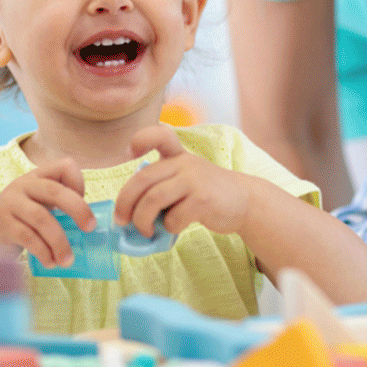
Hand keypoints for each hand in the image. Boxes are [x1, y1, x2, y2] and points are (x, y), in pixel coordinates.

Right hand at [0, 158, 92, 267]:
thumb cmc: (20, 219)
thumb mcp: (38, 203)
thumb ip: (59, 204)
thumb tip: (90, 223)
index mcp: (37, 177)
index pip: (65, 166)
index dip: (79, 183)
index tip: (81, 205)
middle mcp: (23, 185)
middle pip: (56, 191)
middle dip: (78, 209)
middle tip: (90, 228)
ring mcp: (10, 203)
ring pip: (42, 219)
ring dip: (60, 242)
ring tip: (67, 260)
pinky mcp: (2, 224)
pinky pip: (28, 238)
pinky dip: (44, 252)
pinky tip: (50, 262)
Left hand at [114, 125, 250, 237]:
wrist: (245, 202)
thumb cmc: (207, 194)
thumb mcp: (186, 179)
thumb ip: (162, 186)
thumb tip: (130, 213)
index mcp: (178, 156)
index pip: (159, 135)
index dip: (141, 139)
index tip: (130, 153)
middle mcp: (184, 164)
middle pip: (142, 178)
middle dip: (125, 202)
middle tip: (121, 220)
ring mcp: (194, 180)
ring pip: (152, 199)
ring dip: (142, 220)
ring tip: (145, 231)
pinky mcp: (203, 200)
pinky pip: (173, 218)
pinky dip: (168, 228)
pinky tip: (174, 229)